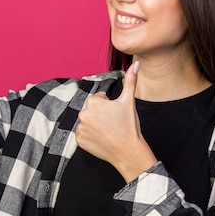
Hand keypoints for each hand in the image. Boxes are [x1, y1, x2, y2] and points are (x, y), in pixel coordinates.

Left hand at [76, 61, 156, 182]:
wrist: (128, 151)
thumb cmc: (129, 125)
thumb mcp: (129, 101)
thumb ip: (131, 80)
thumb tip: (135, 64)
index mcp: (93, 102)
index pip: (99, 99)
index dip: (108, 106)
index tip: (115, 114)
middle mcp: (83, 114)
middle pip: (91, 110)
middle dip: (100, 114)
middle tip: (113, 123)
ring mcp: (80, 128)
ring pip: (87, 121)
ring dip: (95, 124)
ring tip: (108, 131)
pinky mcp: (79, 140)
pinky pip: (83, 134)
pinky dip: (90, 136)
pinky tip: (102, 138)